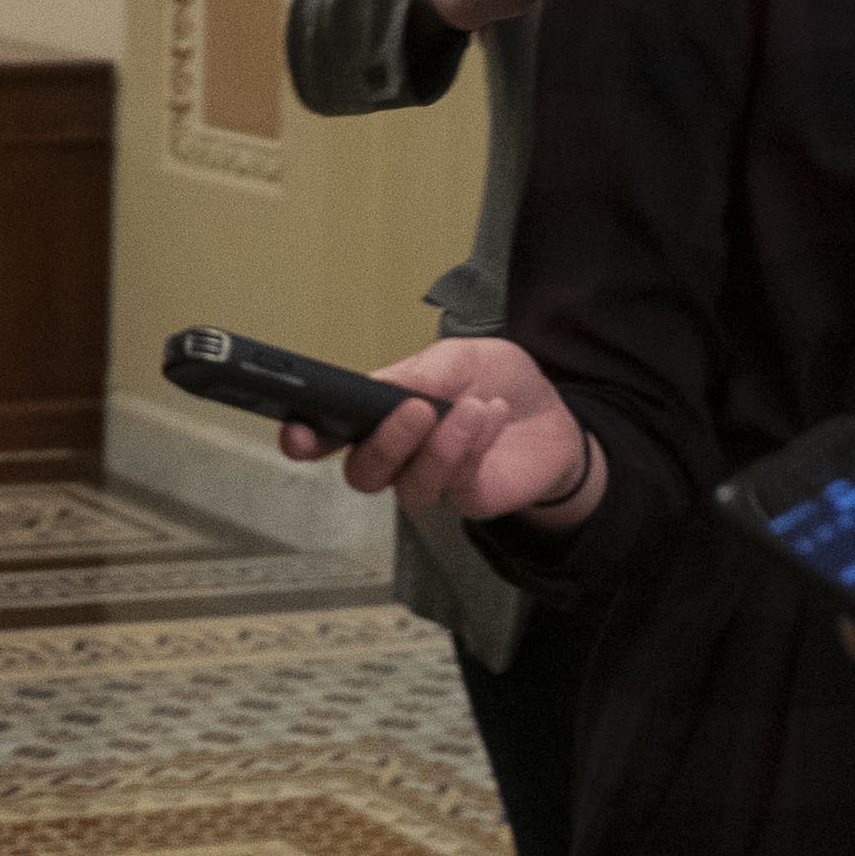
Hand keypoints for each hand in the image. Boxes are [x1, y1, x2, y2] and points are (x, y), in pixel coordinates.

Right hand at [279, 333, 600, 530]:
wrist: (556, 415)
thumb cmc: (497, 382)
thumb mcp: (462, 356)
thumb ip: (424, 369)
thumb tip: (386, 385)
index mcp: (379, 415)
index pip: (327, 434)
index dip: (303, 439)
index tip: (298, 432)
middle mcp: (398, 456)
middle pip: (363, 473)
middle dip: (384, 444)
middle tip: (416, 409)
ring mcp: (432, 482)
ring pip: (409, 485)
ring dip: (440, 445)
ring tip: (473, 406)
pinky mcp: (467, 499)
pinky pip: (457, 483)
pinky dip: (473, 446)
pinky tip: (492, 414)